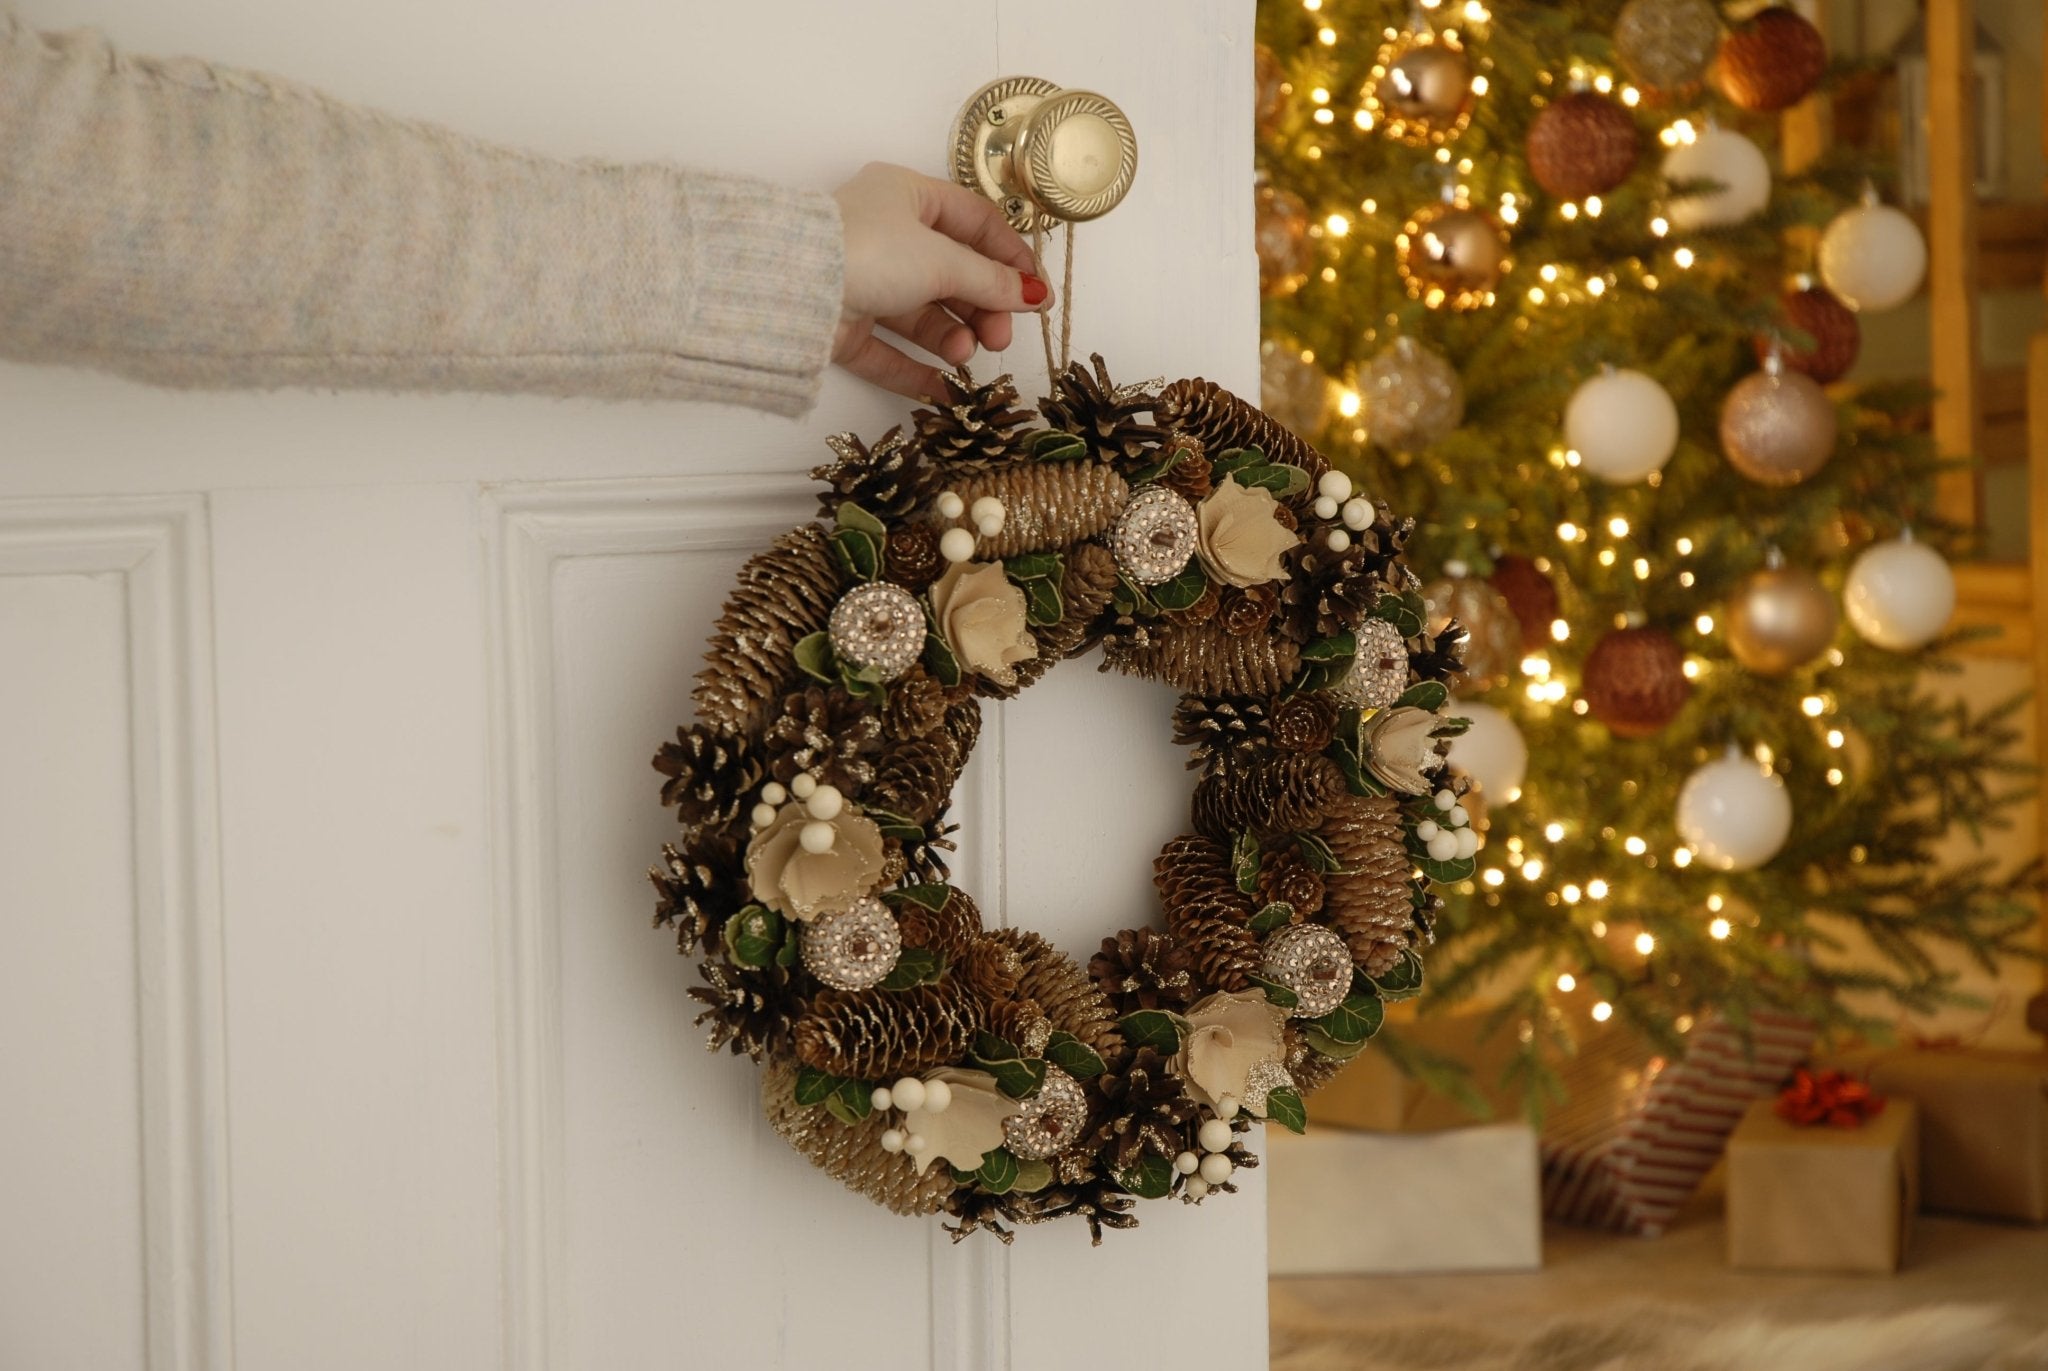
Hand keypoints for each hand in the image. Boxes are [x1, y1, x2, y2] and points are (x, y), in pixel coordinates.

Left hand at [831, 162, 1047, 400]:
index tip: (1036, 295)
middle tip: (1000, 336)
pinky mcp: (843, 326)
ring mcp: (862, 282)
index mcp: (906, 197)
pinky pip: (889, 351)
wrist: (791, 288)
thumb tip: (1032, 295)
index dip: (1010, 258)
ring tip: (966, 352)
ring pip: (922, 314)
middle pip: (951, 274)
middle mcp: (884, 236)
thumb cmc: (868, 250)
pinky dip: (918, 370)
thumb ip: (990, 281)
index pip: (974, 222)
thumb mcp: (942, 260)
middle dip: (982, 307)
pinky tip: (946, 389)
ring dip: (953, 336)